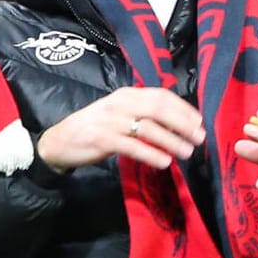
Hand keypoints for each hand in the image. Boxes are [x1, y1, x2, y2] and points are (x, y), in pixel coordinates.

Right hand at [37, 87, 204, 172]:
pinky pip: (132, 146)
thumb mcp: (116, 114)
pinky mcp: (102, 139)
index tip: (199, 122)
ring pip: (148, 128)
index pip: (160, 96)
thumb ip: (141, 114)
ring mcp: (109, 121)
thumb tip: (176, 123)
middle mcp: (118, 104)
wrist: (58, 141)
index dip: (183, 108)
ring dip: (172, 141)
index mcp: (125, 95)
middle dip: (183, 123)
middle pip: (158, 109)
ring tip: (187, 153)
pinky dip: (151, 154)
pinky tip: (164, 162)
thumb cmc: (92, 128)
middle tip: (199, 138)